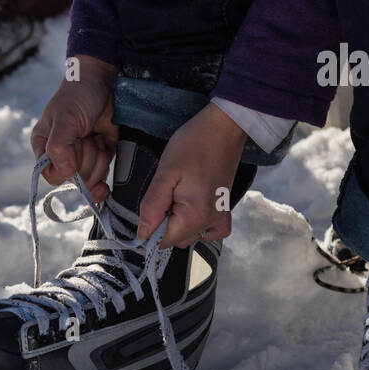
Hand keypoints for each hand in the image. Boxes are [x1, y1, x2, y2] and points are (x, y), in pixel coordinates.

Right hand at [30, 55, 118, 202]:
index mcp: (45, 146)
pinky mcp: (100, 156)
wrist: (104, 81)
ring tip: (97, 136)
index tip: (76, 152)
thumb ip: (59, 146)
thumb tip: (67, 172)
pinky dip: (108, 165)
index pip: (51, 175)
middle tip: (89, 137)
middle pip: (74, 180)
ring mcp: (82, 157)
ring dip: (99, 159)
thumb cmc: (78, 95)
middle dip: (87, 160)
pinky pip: (103, 174)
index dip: (66, 170)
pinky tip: (106, 148)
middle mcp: (61, 155)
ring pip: (90, 179)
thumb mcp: (65, 118)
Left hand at [137, 103, 247, 247]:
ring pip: (190, 236)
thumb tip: (142, 234)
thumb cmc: (192, 145)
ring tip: (177, 195)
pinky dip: (198, 226)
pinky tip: (190, 209)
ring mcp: (221, 216)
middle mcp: (212, 222)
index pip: (163, 242)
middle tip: (164, 194)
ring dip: (178, 223)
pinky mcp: (225, 209)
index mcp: (195, 216)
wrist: (223, 127)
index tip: (150, 207)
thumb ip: (151, 207)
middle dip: (163, 224)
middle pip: (177, 240)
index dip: (150, 229)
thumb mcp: (164, 174)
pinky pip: (210, 231)